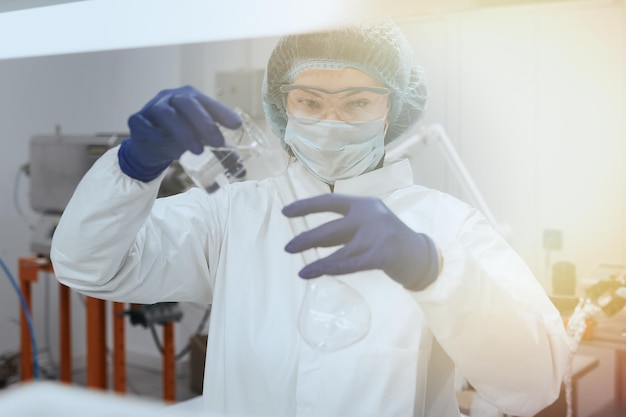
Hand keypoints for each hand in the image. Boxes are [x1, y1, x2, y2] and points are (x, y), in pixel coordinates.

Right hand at [118, 85, 240, 180]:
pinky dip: (152, 132)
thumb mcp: (200, 139)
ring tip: (198, 151)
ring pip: (167, 114)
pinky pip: (142, 123)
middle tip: (218, 142)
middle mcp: (171, 98)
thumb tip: (242, 169)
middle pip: (188, 103)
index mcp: (190, 98)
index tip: (236, 126)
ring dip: (184, 132)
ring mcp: (152, 107)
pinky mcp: (136, 119)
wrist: (150, 146)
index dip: (222, 112)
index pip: (207, 102)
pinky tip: (161, 141)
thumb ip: (217, 147)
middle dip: (205, 123)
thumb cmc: (179, 137)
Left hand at [282, 194, 439, 290]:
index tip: (285, 212)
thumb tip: (310, 238)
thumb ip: (344, 227)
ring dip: (316, 261)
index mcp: (363, 203)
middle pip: (330, 228)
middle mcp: (369, 215)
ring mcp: (376, 235)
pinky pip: (349, 264)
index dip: (305, 206)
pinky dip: (330, 269)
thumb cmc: (387, 239)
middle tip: (287, 248)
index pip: (329, 201)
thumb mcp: (368, 223)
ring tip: (300, 270)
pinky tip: (315, 272)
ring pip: (338, 250)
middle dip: (306, 238)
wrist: (419, 254)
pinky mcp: (381, 254)